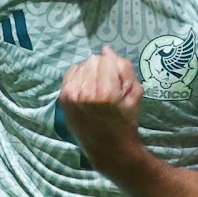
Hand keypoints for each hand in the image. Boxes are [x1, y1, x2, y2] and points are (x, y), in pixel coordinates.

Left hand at [58, 46, 142, 161]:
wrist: (108, 147)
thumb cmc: (125, 120)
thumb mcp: (135, 93)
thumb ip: (124, 68)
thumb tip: (107, 49)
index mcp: (106, 91)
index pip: (106, 59)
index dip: (113, 66)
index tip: (117, 79)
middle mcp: (85, 92)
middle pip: (92, 61)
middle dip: (101, 68)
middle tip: (107, 84)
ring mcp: (71, 95)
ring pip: (80, 66)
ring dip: (89, 72)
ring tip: (96, 88)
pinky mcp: (62, 99)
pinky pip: (70, 74)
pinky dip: (78, 77)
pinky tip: (86, 89)